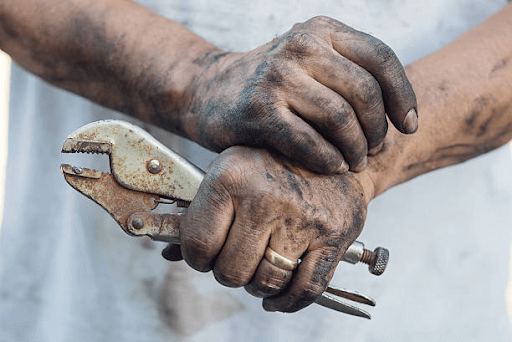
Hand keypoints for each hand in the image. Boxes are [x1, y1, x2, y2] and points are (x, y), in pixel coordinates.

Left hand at [163, 146, 370, 311]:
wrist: (328, 144)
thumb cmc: (271, 162)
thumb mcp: (229, 171)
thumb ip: (200, 212)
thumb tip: (170, 253)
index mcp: (231, 178)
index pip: (198, 243)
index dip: (196, 258)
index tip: (204, 257)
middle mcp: (265, 198)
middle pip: (232, 270)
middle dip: (228, 273)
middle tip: (234, 262)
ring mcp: (302, 219)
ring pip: (267, 282)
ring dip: (257, 286)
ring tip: (258, 270)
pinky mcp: (332, 235)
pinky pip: (307, 288)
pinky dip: (289, 301)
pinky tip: (278, 297)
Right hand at [186, 16, 416, 173]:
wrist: (210, 91)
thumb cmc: (270, 84)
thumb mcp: (310, 62)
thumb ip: (348, 74)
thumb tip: (400, 114)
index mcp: (321, 30)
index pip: (381, 59)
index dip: (403, 96)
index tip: (409, 125)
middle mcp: (301, 46)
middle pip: (365, 91)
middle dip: (377, 129)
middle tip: (374, 150)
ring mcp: (278, 76)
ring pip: (340, 117)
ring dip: (355, 149)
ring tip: (355, 162)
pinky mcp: (259, 110)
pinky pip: (309, 141)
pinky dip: (327, 159)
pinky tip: (333, 166)